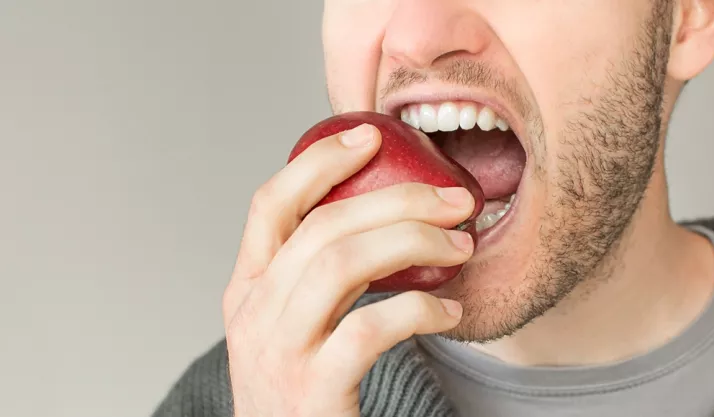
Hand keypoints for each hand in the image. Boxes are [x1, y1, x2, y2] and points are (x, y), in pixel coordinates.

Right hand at [223, 124, 473, 416]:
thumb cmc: (304, 387)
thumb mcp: (293, 323)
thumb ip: (320, 274)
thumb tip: (385, 217)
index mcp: (248, 289)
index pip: (270, 205)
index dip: (318, 161)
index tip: (369, 136)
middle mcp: (254, 314)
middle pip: (322, 227)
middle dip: (398, 200)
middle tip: (455, 199)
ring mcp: (279, 353)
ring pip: (341, 264)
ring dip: (413, 243)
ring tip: (461, 245)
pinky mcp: (314, 391)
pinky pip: (369, 329)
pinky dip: (419, 309)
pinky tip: (449, 310)